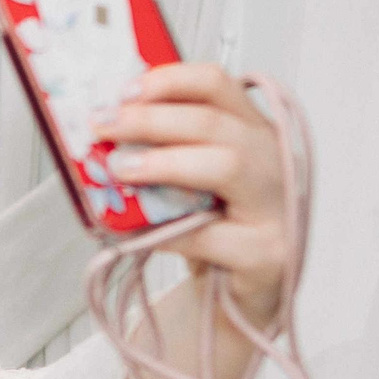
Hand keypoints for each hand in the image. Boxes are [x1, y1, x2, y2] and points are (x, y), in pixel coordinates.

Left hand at [92, 63, 289, 318]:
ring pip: (227, 165)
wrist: (233, 299)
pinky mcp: (269, 254)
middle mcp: (273, 162)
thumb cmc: (209, 233)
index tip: (124, 90)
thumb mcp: (185, 184)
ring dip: (165, 163)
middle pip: (215, 121)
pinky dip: (171, 232)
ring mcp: (278, 208)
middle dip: (151, 119)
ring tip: (120, 168)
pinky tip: (141, 234)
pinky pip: (214, 236)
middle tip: (104, 126)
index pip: (218, 84)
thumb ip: (161, 154)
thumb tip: (100, 134)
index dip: (170, 80)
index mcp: (252, 132)